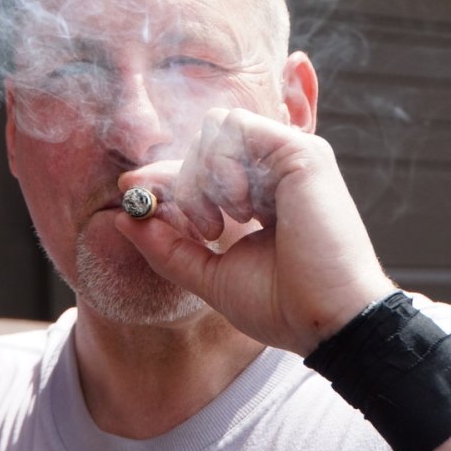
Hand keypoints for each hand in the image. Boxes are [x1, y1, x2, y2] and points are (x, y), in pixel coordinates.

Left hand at [116, 107, 395, 355]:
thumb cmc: (281, 305)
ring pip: (217, 129)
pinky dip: (223, 162)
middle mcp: (276, 172)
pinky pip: (236, 127)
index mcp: (259, 198)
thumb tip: (123, 218)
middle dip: (185, 182)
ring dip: (205, 174)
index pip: (201, 166)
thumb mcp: (208, 274)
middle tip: (204, 229)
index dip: (163, 174)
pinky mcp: (302, 152)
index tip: (129, 188)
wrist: (327, 322)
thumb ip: (167, 247)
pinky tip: (241, 206)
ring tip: (224, 221)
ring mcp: (291, 158)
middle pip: (204, 143)